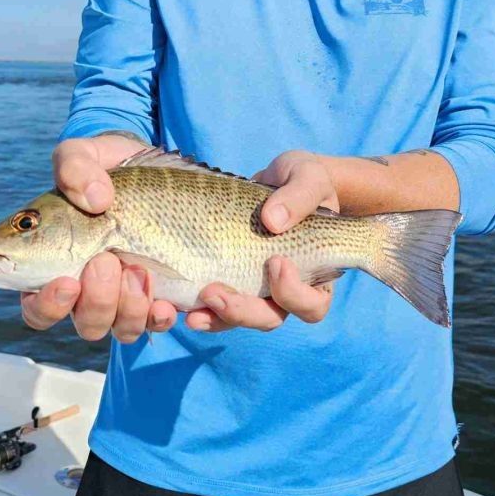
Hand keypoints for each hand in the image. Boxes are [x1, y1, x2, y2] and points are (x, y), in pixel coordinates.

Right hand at [20, 135, 178, 342]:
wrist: (153, 167)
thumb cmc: (104, 166)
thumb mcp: (83, 153)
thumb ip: (73, 167)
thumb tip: (97, 199)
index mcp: (56, 264)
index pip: (39, 308)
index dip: (48, 305)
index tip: (67, 281)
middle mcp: (90, 289)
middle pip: (86, 323)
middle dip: (97, 300)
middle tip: (107, 261)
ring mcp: (129, 294)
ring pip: (123, 327)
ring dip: (130, 308)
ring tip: (139, 269)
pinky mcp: (164, 292)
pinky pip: (162, 320)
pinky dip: (164, 316)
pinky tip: (169, 300)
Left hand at [185, 150, 339, 332]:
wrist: (281, 177)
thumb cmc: (303, 180)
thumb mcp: (308, 178)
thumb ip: (298, 196)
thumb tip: (271, 220)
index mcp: (316, 273)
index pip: (312, 304)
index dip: (294, 295)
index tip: (276, 262)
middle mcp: (286, 289)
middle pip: (269, 318)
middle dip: (241, 312)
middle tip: (214, 293)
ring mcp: (256, 287)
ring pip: (239, 317)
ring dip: (215, 317)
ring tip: (191, 313)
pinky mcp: (230, 277)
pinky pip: (216, 304)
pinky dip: (198, 306)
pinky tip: (178, 303)